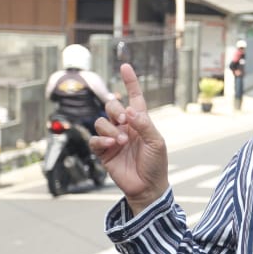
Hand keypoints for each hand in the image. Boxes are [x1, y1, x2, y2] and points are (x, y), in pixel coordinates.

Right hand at [89, 63, 169, 214]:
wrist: (147, 187)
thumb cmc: (156, 164)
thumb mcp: (156, 142)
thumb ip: (144, 125)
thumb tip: (130, 110)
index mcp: (140, 121)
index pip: (134, 97)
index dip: (130, 82)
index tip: (125, 66)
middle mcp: (125, 127)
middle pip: (111, 106)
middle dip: (115, 110)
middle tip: (124, 121)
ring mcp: (113, 138)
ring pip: (101, 121)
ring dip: (110, 129)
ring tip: (121, 141)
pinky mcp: (103, 152)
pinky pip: (95, 139)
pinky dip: (101, 140)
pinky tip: (111, 146)